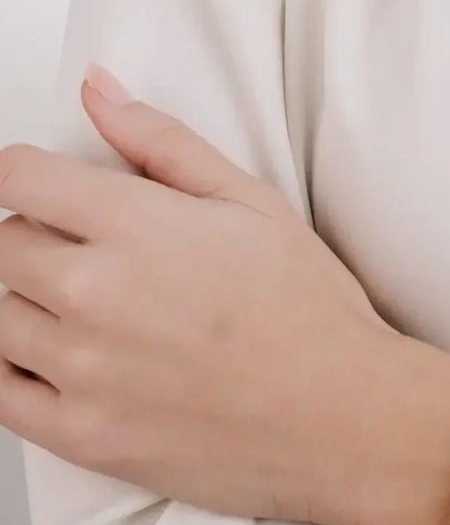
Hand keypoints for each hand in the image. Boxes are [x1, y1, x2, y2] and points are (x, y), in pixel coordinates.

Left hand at [0, 64, 399, 524]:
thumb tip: (98, 91)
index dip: (32, 174)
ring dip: (30, 301)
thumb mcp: (249, 198)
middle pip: (4, 243)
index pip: (19, 178)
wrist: (340, 415)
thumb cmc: (306, 310)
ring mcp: (80, 369)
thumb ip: (160, 141)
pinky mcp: (79, 433)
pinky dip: (18, 367)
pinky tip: (70, 357)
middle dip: (40, 234)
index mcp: (134, 225)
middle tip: (96, 250)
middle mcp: (93, 294)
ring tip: (95, 307)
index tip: (52, 187)